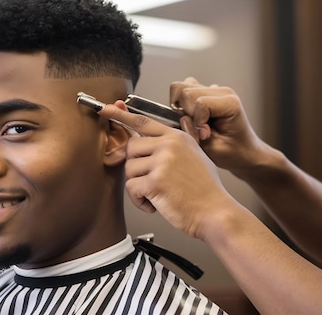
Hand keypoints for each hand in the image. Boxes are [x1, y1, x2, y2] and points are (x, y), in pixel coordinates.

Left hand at [98, 101, 236, 238]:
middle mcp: (169, 146)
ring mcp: (162, 162)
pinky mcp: (155, 182)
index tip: (106, 109)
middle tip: (152, 179)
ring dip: (138, 186)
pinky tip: (155, 204)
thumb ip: (182, 139)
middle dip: (136, 166)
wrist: (215, 212)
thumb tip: (177, 123)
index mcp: (177, 137)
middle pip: (131, 147)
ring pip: (129, 169)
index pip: (143, 121)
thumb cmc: (205, 188)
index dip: (121, 115)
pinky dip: (139, 201)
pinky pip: (132, 188)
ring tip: (157, 194)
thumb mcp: (197, 155)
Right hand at [170, 77, 268, 178]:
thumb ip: (195, 133)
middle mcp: (221, 91)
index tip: (204, 136)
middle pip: (185, 91)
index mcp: (230, 103)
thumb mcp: (213, 149)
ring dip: (181, 107)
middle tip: (196, 129)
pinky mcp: (204, 92)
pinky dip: (182, 105)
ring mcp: (213, 89)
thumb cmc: (233, 152)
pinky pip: (183, 91)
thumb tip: (181, 119)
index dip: (196, 122)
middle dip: (185, 112)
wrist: (244, 151)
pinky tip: (194, 118)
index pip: (199, 102)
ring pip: (181, 88)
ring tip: (193, 122)